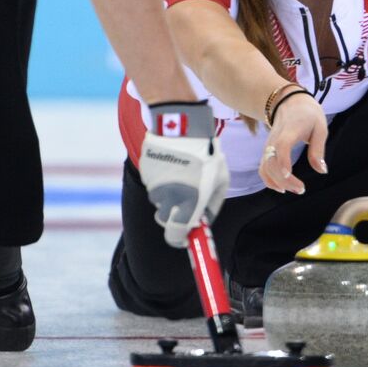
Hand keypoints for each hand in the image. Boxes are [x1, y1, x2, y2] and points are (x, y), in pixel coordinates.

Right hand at [140, 101, 229, 246]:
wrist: (184, 126)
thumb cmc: (208, 154)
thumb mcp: (221, 181)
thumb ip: (212, 206)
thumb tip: (203, 223)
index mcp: (189, 203)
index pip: (175, 236)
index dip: (180, 240)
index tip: (186, 238)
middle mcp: (169, 199)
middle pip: (165, 220)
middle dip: (175, 217)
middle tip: (186, 203)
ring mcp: (154, 186)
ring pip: (159, 201)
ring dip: (169, 196)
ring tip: (183, 175)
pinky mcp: (146, 173)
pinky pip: (152, 184)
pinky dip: (161, 180)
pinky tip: (173, 164)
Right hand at [260, 91, 326, 193]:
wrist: (289, 103)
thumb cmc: (308, 115)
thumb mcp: (320, 128)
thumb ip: (318, 150)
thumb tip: (322, 170)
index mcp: (289, 131)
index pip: (281, 146)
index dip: (282, 161)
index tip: (288, 174)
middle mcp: (275, 139)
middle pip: (271, 162)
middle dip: (283, 179)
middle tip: (301, 189)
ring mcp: (268, 146)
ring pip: (265, 167)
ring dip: (277, 182)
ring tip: (295, 190)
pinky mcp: (267, 151)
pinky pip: (263, 168)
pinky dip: (269, 180)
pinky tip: (282, 188)